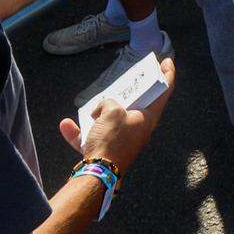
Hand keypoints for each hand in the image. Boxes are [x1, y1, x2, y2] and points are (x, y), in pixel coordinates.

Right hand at [62, 56, 176, 172]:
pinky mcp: (105, 151)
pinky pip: (92, 137)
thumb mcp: (112, 111)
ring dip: (102, 112)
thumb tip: (102, 110)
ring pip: (113, 121)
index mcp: (148, 118)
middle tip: (131, 77)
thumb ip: (110, 103)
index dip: (167, 73)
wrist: (97, 173)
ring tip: (94, 105)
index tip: (167, 60)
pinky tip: (66, 125)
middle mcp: (138, 129)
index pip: (164, 90)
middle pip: (139, 105)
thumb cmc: (111, 140)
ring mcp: (122, 141)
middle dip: (133, 92)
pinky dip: (80, 131)